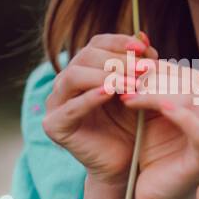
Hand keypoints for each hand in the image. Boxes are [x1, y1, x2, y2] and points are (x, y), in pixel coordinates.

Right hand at [41, 33, 157, 184]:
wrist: (126, 164)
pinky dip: (91, 98)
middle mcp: (65, 83)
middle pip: (84, 57)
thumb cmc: (133, 126)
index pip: (96, 44)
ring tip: (132, 83)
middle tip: (144, 69)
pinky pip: (70, 107)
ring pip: (73, 76)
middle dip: (117, 60)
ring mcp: (55, 104)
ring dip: (106, 76)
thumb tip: (142, 34)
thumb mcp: (139, 90)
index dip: (119, 42)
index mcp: (83, 70)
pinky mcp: (54, 126)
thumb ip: (139, 65)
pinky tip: (111, 94)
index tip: (144, 48)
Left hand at [116, 58, 198, 198]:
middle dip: (155, 80)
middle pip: (192, 86)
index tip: (130, 69)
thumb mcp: (156, 116)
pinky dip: (178, 115)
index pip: (192, 78)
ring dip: (156, 94)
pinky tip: (156, 107)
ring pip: (192, 103)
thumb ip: (157, 88)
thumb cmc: (156, 155)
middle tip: (125, 79)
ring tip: (128, 93)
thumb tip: (142, 48)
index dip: (162, 69)